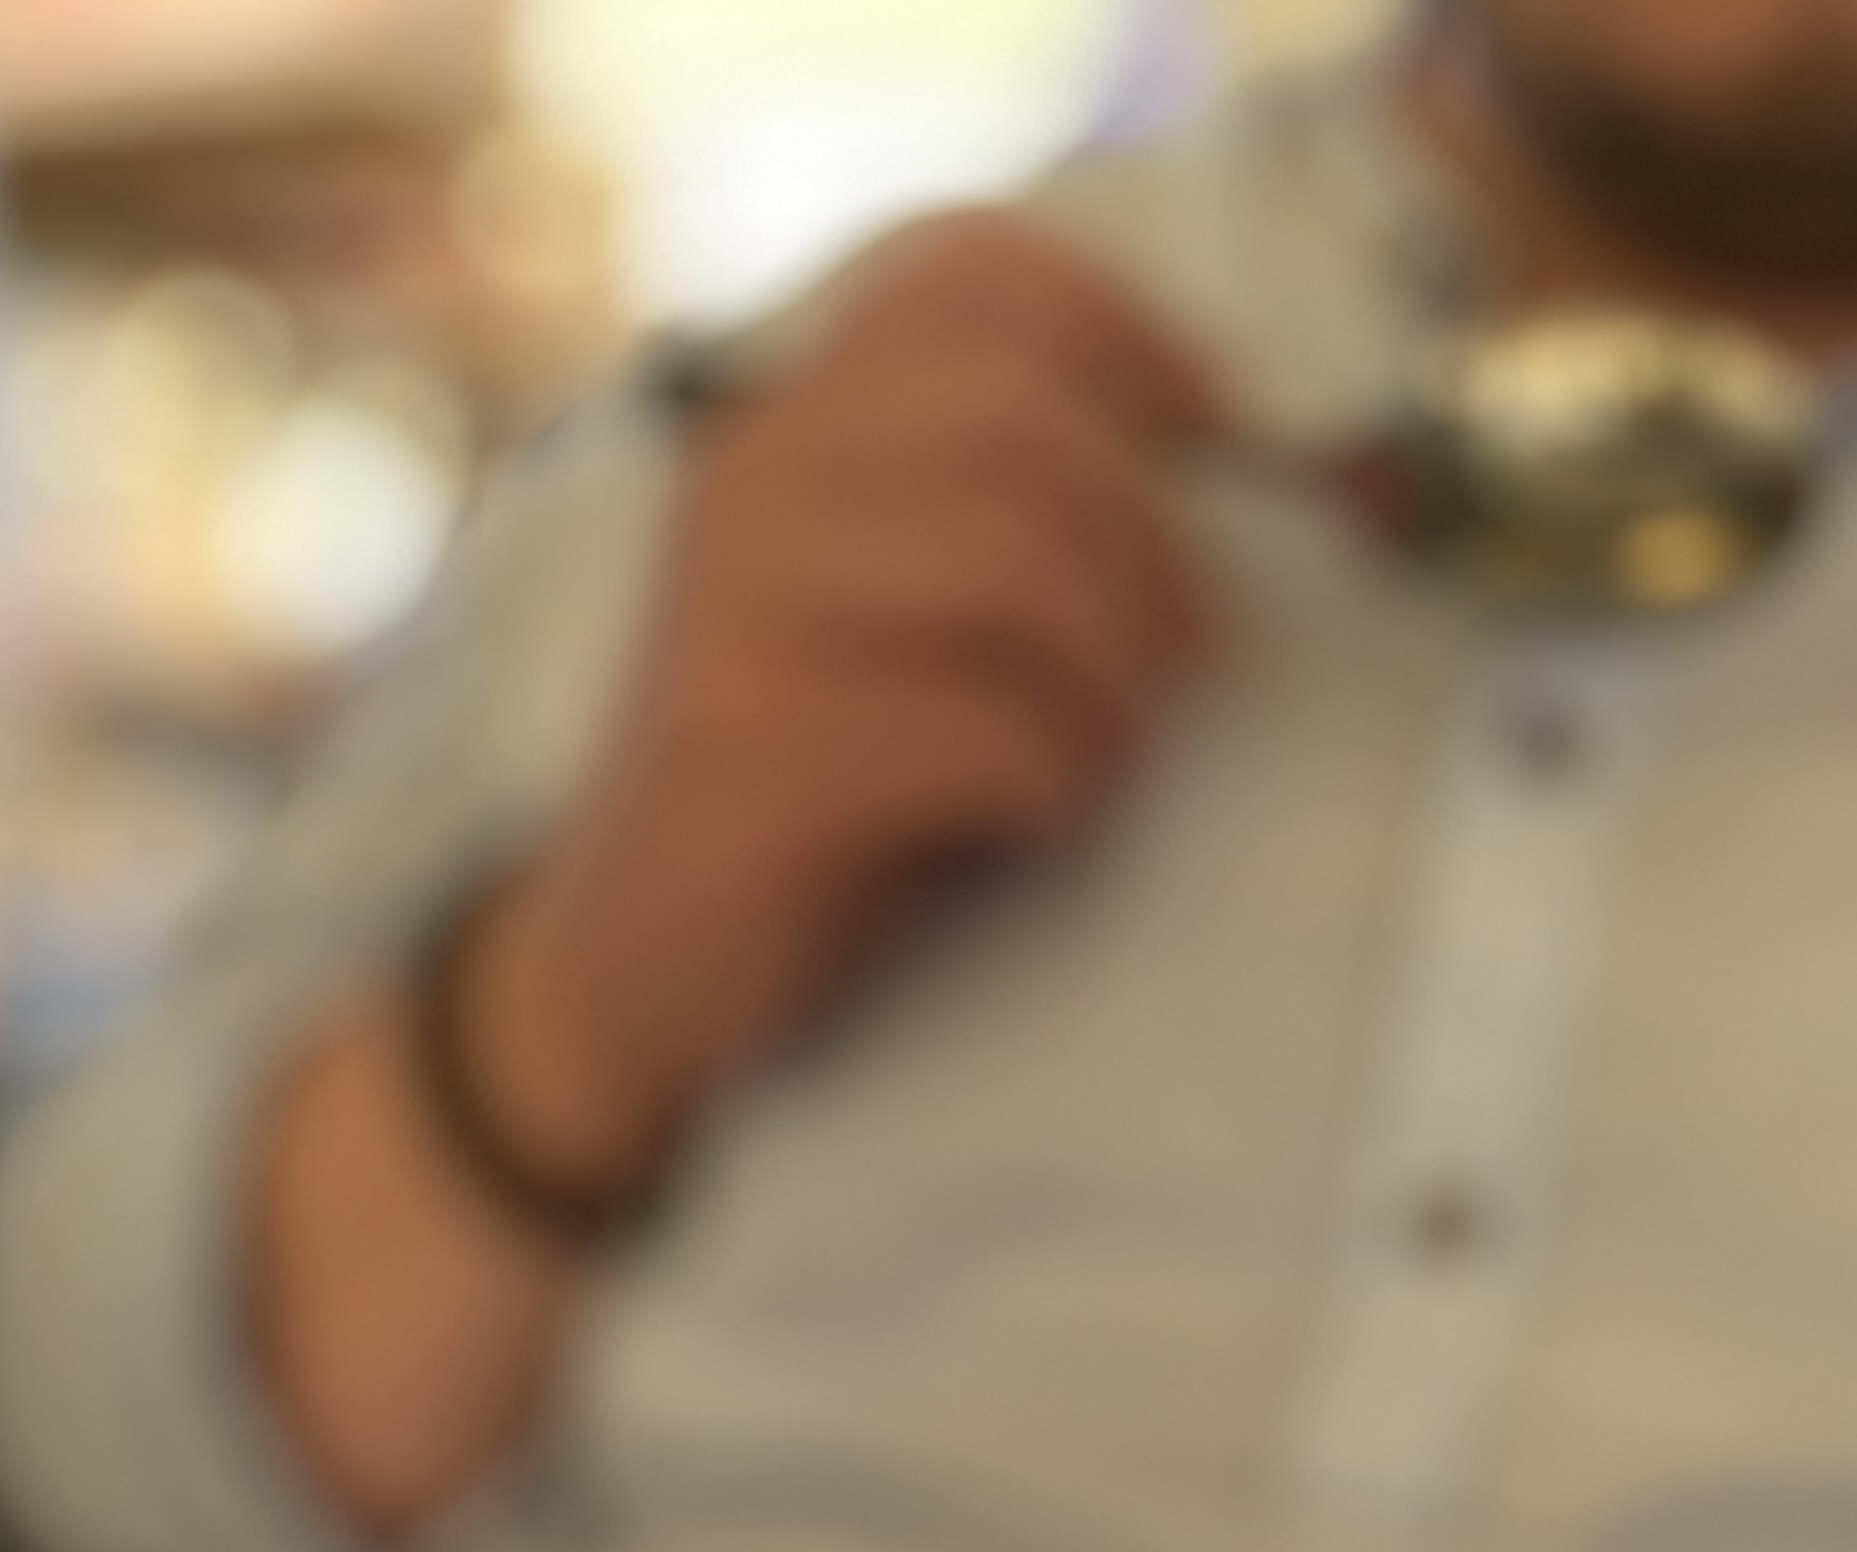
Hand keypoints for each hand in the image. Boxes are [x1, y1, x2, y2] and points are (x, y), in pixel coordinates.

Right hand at [458, 212, 1224, 1200]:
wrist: (630, 968)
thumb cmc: (809, 787)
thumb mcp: (884, 607)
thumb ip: (988, 503)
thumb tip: (1225, 462)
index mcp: (787, 424)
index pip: (963, 278)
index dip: (1127, 335)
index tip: (1219, 443)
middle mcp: (749, 488)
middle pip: (1024, 425)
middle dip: (1150, 546)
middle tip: (1185, 658)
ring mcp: (736, 622)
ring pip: (1010, 562)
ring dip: (1113, 671)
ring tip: (1113, 748)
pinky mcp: (750, 764)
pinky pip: (975, 730)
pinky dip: (1055, 777)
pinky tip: (1044, 818)